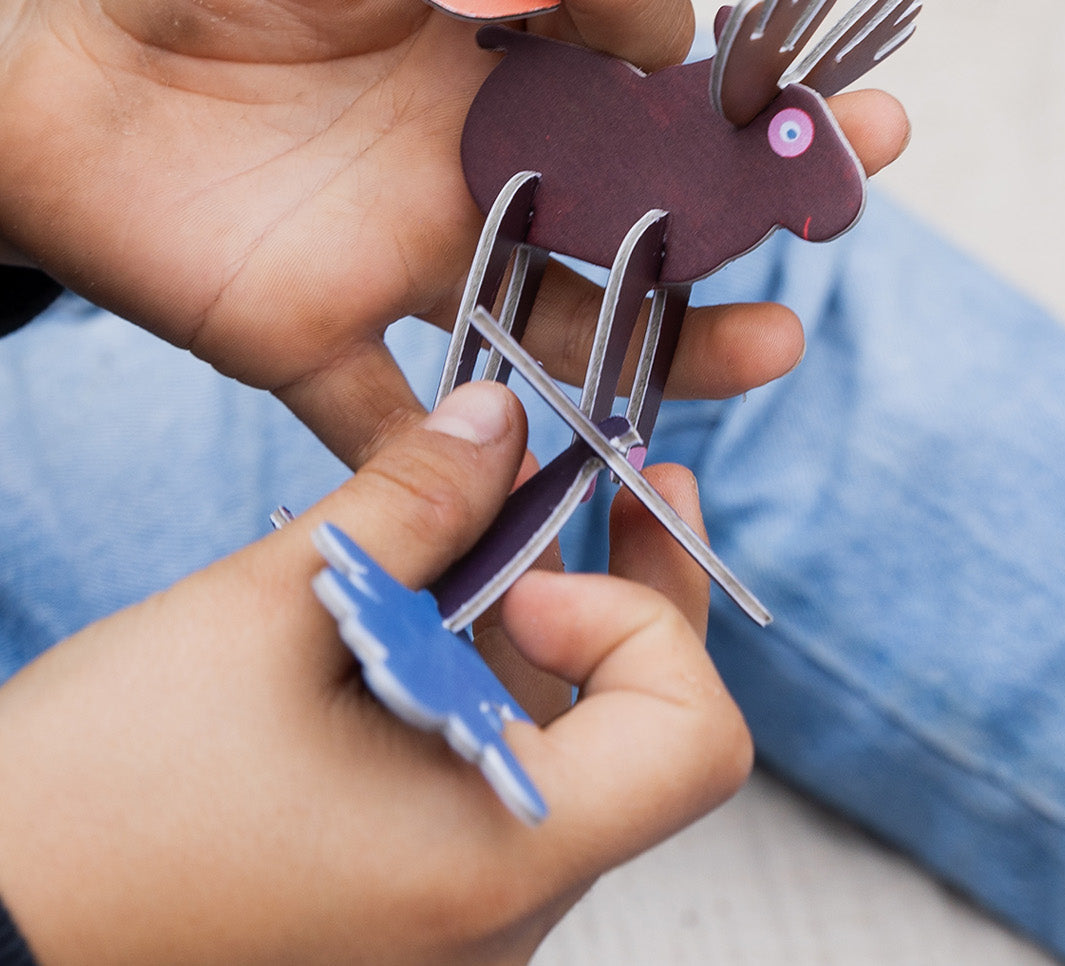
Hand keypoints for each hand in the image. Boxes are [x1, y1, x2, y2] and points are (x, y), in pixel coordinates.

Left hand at [0, 0, 908, 464]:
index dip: (677, 25)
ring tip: (768, 346)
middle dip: (759, 180)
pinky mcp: (324, 342)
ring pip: (569, 321)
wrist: (44, 79)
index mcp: (489, 50)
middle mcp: (480, 161)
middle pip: (646, 191)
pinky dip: (457, 464)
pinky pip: (399, 421)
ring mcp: (416, 261)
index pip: (630, 48)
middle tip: (859, 161)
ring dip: (671, 341)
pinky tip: (538, 478)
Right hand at [0, 382, 750, 965]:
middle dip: (628, 592)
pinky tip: (419, 608)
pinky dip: (479, 684)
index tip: (541, 568)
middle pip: (643, 737)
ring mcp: (453, 926)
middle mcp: (500, 918)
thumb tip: (500, 417)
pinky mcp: (404, 908)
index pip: (694, 738)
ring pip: (564, 752)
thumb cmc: (103, 804)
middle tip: (619, 483)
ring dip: (541, 627)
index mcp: (496, 857)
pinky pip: (491, 783)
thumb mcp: (264, 615)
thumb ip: (408, 503)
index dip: (647, 620)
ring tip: (484, 524)